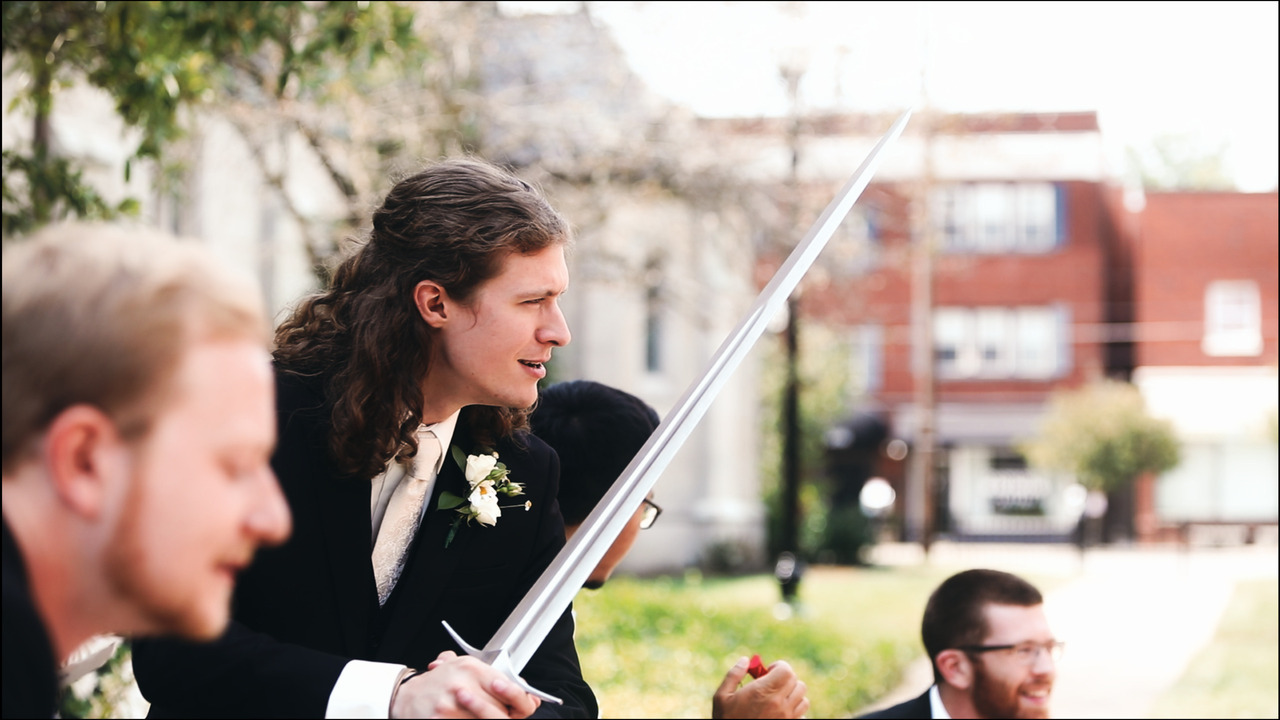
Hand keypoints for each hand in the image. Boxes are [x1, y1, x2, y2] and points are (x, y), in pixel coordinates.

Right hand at [392, 651, 541, 718]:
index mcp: (472, 669)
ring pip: (486, 719)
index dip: (519, 699)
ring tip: (479, 715)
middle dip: (504, 715)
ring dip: (488, 719)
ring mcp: (451, 707)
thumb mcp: (465, 669)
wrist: (405, 696)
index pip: (507, 687)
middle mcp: (462, 685)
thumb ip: (494, 677)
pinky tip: (469, 718)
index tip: (526, 704)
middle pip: (500, 710)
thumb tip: (526, 691)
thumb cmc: (438, 683)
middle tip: (503, 714)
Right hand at [712, 656, 809, 718]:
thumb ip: (734, 675)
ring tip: (778, 696)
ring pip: (802, 697)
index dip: (779, 666)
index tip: (769, 670)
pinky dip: (795, 710)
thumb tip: (745, 660)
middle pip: (796, 681)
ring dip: (792, 693)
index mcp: (762, 692)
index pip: (786, 670)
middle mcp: (778, 704)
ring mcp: (786, 717)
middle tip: (771, 682)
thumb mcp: (722, 697)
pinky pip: (802, 714)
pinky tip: (781, 711)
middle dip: (785, 678)